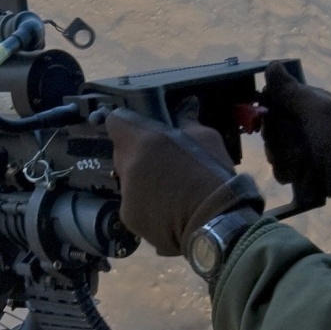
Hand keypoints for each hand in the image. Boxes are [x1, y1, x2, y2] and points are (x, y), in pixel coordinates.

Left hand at [107, 101, 262, 256]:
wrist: (215, 223)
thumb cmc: (211, 175)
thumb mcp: (206, 138)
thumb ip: (187, 121)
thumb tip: (185, 106)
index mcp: (142, 141)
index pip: (116, 121)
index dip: (127, 123)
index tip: (140, 129)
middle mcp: (127, 166)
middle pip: (122, 153)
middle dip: (138, 154)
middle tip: (163, 162)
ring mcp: (125, 194)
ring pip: (128, 180)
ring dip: (142, 181)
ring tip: (169, 190)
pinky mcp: (129, 218)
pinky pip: (133, 204)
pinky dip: (146, 205)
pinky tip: (167, 210)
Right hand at [260, 65, 330, 211]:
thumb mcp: (317, 108)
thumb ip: (291, 89)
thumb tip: (271, 64)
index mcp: (301, 104)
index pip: (269, 102)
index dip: (266, 110)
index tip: (272, 116)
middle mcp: (295, 124)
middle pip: (267, 128)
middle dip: (277, 137)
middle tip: (295, 140)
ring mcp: (295, 148)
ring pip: (271, 151)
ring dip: (284, 156)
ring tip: (302, 158)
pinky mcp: (297, 170)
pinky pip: (279, 171)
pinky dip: (288, 171)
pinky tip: (301, 172)